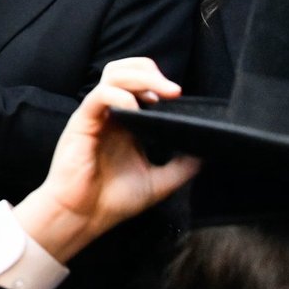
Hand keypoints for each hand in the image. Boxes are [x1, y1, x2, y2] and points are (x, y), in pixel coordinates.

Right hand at [13, 58, 200, 263]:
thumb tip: (207, 151)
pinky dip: (119, 96)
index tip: (179, 98)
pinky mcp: (82, 122)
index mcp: (126, 123)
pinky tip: (135, 109)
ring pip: (112, 75)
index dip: (159, 83)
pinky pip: (98, 96)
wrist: (83, 218)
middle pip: (124, 70)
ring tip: (159, 94)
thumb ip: (182, 166)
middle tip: (173, 91)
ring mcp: (95, 116)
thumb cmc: (112, 201)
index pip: (138, 84)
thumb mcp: (158, 183)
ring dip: (139, 78)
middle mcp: (110, 114)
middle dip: (150, 71)